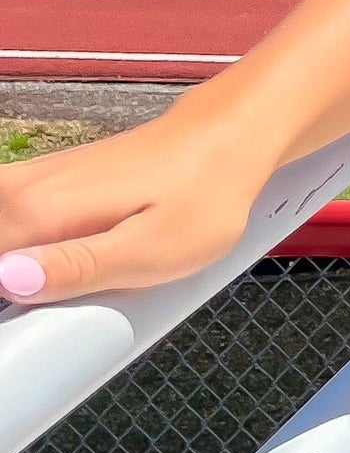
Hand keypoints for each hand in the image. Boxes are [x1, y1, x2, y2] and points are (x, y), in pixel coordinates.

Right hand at [0, 111, 266, 306]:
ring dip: (22, 270)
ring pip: (2, 236)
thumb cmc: (200, 196)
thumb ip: (76, 269)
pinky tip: (67, 262)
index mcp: (36, 211)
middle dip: (14, 286)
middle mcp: (21, 189)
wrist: (224, 139)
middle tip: (70, 300)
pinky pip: (13, 225)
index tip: (41, 312)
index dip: (9, 303)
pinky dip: (29, 250)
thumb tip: (10, 280)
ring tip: (75, 283)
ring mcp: (32, 182)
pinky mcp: (47, 185)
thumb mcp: (150, 250)